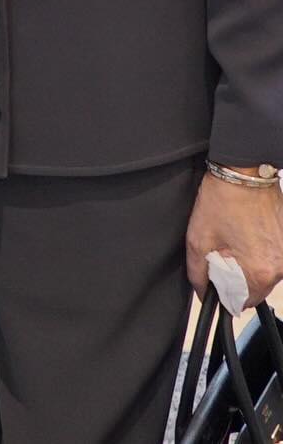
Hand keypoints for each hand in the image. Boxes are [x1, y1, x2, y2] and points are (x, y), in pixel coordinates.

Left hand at [186, 171, 282, 308]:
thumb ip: (198, 273)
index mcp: (259, 271)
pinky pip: (272, 256)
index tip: (216, 278)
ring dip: (249, 264)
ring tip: (234, 238)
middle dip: (237, 277)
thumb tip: (202, 292)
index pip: (242, 302)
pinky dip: (259, 251)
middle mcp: (280, 266)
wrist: (243, 170)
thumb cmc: (222, 198)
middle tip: (222, 252)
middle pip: (255, 288)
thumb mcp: (198, 238)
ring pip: (264, 272)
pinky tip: (246, 232)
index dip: (225, 292)